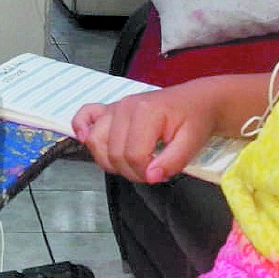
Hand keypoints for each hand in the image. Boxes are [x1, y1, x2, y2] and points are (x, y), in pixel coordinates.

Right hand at [72, 82, 216, 183]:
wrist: (197, 101)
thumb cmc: (195, 120)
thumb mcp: (192, 142)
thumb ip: (172, 161)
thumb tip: (151, 176)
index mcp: (145, 112)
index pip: (133, 154)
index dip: (145, 172)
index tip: (160, 173)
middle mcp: (124, 107)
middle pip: (113, 152)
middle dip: (130, 170)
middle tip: (151, 171)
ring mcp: (115, 107)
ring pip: (96, 141)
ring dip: (110, 160)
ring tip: (132, 162)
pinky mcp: (110, 109)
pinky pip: (85, 115)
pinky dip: (80, 127)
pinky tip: (85, 138)